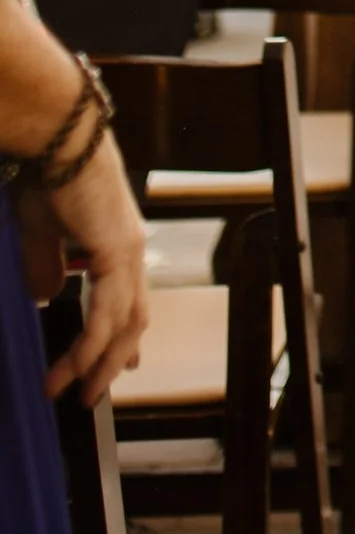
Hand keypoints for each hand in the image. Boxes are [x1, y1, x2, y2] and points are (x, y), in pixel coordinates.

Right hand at [24, 135, 149, 402]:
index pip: (127, 301)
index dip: (121, 336)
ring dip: (100, 363)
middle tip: (93, 392)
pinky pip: (107, 316)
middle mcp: (130, 251)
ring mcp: (128, 253)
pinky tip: (74, 368)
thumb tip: (46, 296)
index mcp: (117, 243)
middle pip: (132, 320)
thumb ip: (47, 267)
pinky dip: (91, 347)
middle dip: (113, 360)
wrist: (59, 139)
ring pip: (124, 325)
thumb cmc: (49, 175)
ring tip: (78, 393)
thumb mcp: (43, 232)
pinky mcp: (117, 254)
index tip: (115, 365)